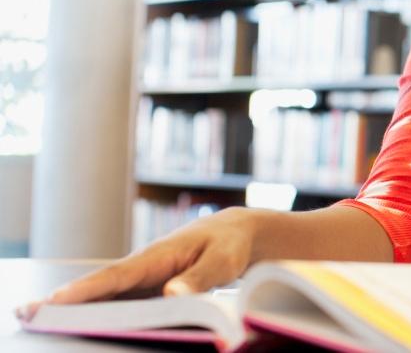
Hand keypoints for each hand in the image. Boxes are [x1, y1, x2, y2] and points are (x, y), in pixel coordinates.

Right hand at [18, 207, 261, 317]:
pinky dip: (98, 312)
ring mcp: (142, 279)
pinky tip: (78, 325)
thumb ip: (200, 277)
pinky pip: (120, 302)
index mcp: (158, 256)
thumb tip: (172, 294)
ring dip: (76, 309)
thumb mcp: (224, 260)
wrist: (234, 234)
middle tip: (27, 313)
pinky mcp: (146, 290)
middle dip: (66, 301)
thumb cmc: (228, 245)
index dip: (88, 289)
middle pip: (101, 287)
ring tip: (37, 320)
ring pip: (106, 296)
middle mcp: (143, 267)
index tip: (58, 300)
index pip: (118, 275)